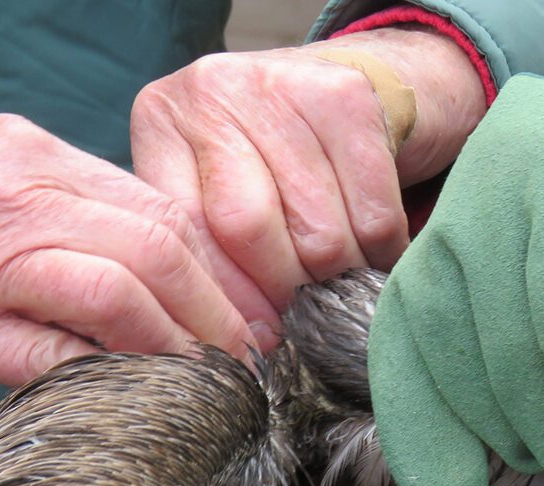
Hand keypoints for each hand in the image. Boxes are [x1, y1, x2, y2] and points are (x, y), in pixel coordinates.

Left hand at [131, 27, 485, 345]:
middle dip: (282, 292)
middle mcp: (212, 90)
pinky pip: (372, 216)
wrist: (358, 84)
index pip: (185, 229)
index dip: (223, 296)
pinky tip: (373, 254)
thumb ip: (205, 251)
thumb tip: (236, 344)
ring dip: (337, 280)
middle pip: (248, 227)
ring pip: (317, 232)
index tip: (251, 340)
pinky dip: (380, 255)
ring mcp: (281, 85)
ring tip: (338, 285)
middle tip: (299, 317)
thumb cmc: (273, 157)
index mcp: (163, 121)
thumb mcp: (213, 188)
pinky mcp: (348, 97)